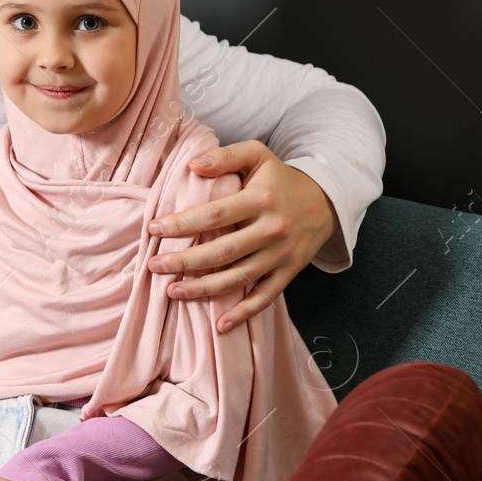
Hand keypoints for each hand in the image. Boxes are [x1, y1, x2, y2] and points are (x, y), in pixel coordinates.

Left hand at [146, 140, 338, 332]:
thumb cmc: (280, 178)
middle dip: (184, 261)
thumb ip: (225, 156)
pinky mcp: (289, 272)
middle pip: (221, 251)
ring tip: (172, 292)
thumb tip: (193, 164)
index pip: (213, 215)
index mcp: (259, 200)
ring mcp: (281, 254)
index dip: (181, 224)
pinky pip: (265, 297)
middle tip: (154, 265)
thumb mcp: (258, 155)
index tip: (154, 229)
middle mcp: (271, 229)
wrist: (328, 200)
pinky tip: (219, 325)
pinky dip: (243, 313)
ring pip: (238, 277)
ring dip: (203, 289)